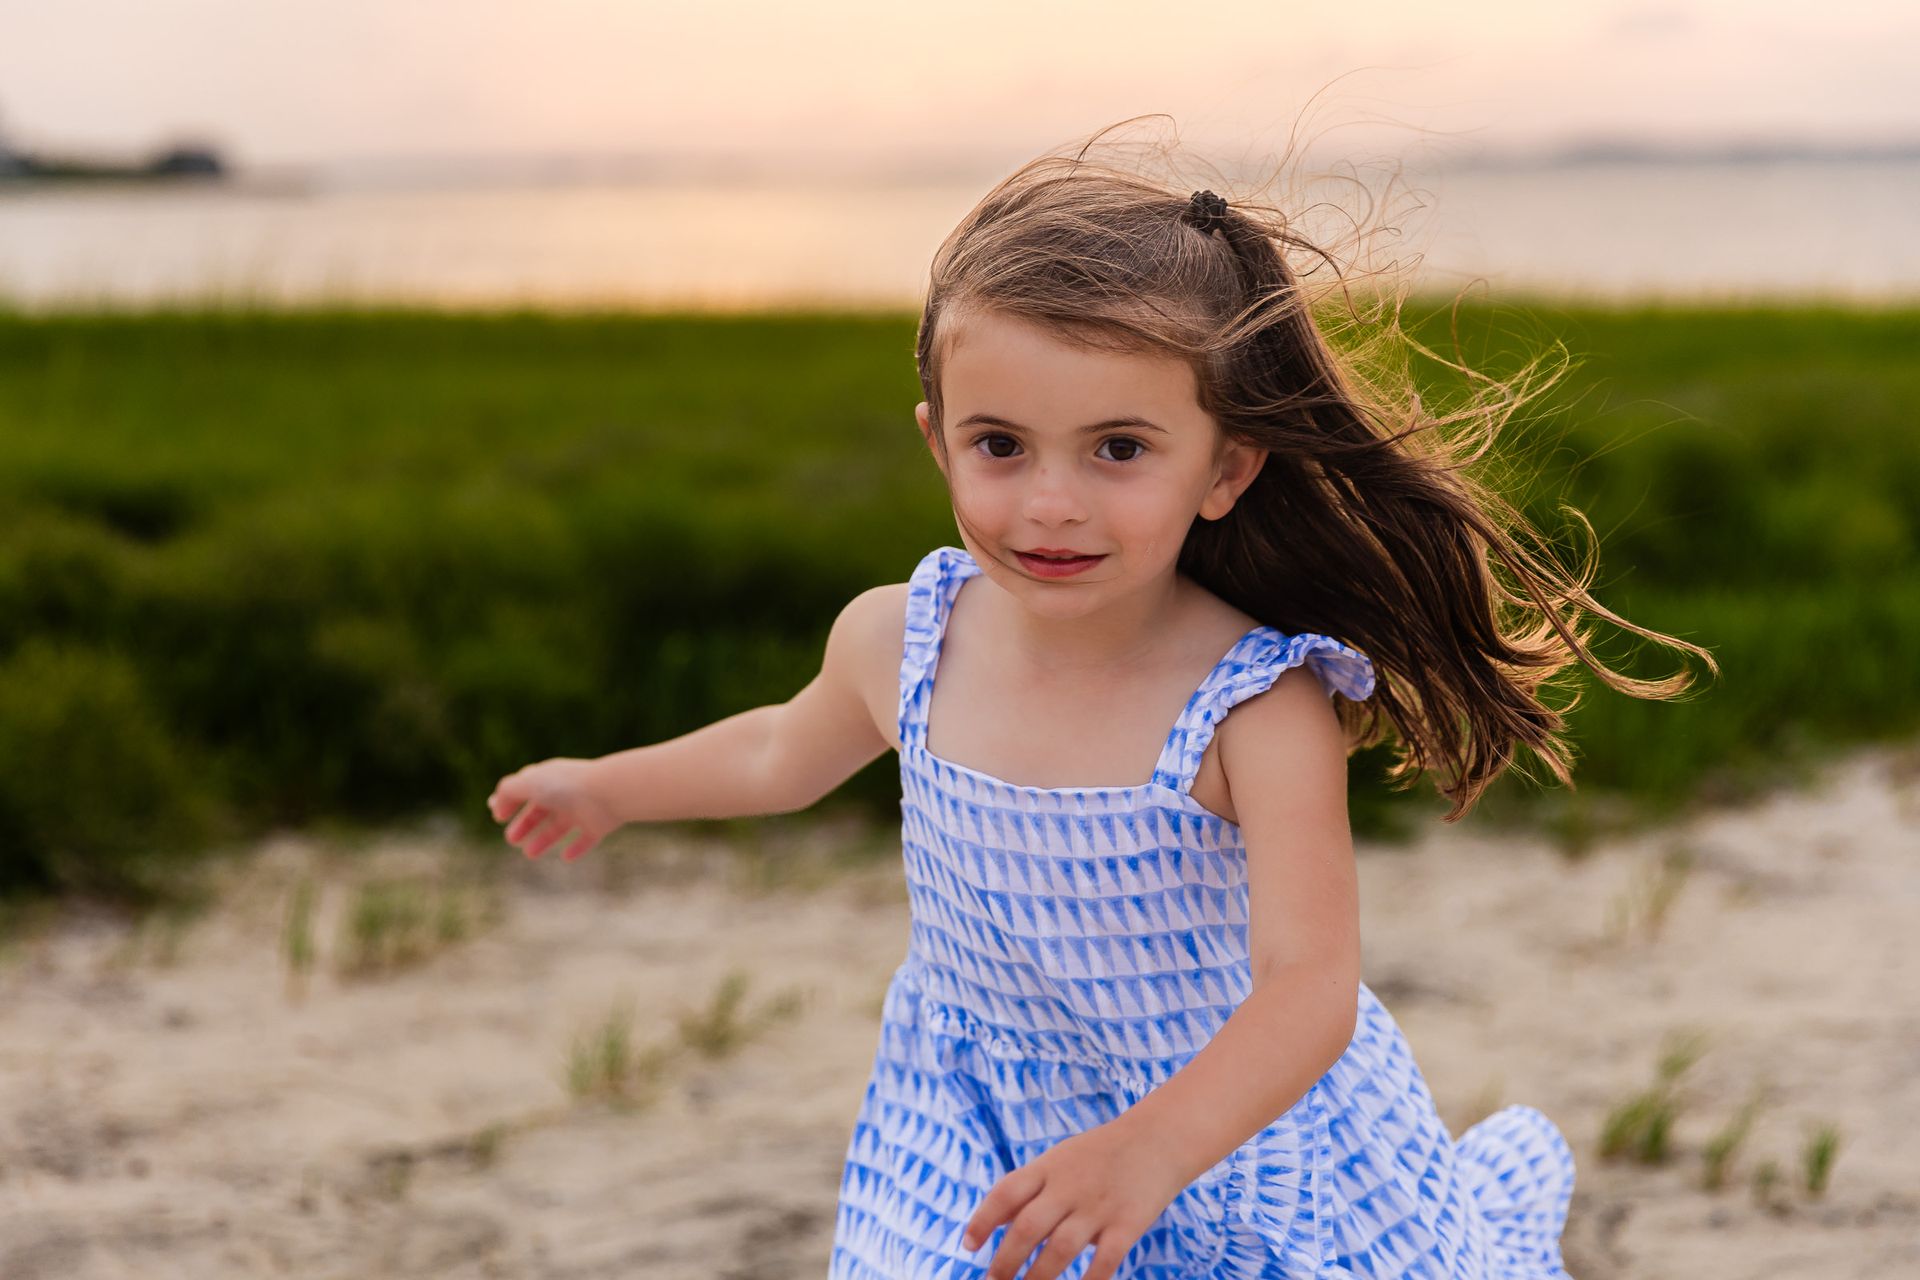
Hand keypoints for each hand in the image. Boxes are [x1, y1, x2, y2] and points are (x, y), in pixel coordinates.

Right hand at [488, 757, 621, 860]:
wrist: (608, 793)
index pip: (526, 788)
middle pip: (541, 810)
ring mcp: (583, 810)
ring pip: (560, 827)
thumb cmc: (566, 786)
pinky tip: (566, 857)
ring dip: (544, 840)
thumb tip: (493, 802)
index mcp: (549, 778)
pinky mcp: (598, 826)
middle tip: (511, 839)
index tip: (498, 817)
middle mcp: (565, 793)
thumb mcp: (529, 784)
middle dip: (525, 824)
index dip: (510, 801)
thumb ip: (508, 791)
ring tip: (529, 853)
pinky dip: (577, 848)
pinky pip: (586, 839)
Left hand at [962, 1117, 1189, 1279]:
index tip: (969, 1246)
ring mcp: (1099, 1206)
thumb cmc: (1100, 1155)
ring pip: (1060, 1249)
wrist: (1158, 1139)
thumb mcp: (1058, 1159)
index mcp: (1048, 1167)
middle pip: (1028, 1226)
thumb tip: (989, 1223)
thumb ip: (1026, 1189)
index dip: (983, 1220)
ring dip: (1038, 1278)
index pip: (1006, 1193)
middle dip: (1005, 1260)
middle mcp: (1070, 1186)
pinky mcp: (1128, 1224)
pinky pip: (1104, 1261)